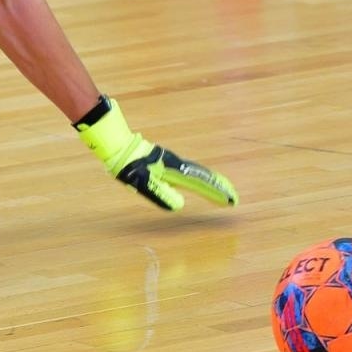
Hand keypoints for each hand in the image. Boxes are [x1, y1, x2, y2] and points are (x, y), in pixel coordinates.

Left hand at [74, 96, 237, 210]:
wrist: (117, 145)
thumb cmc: (128, 165)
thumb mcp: (142, 183)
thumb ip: (160, 194)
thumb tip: (179, 206)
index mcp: (173, 170)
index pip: (200, 183)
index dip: (216, 192)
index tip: (231, 200)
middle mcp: (176, 164)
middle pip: (203, 176)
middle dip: (218, 187)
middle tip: (233, 198)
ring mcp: (172, 162)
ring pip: (197, 173)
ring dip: (210, 183)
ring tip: (222, 191)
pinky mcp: (166, 162)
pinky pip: (189, 171)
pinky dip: (200, 178)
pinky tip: (199, 183)